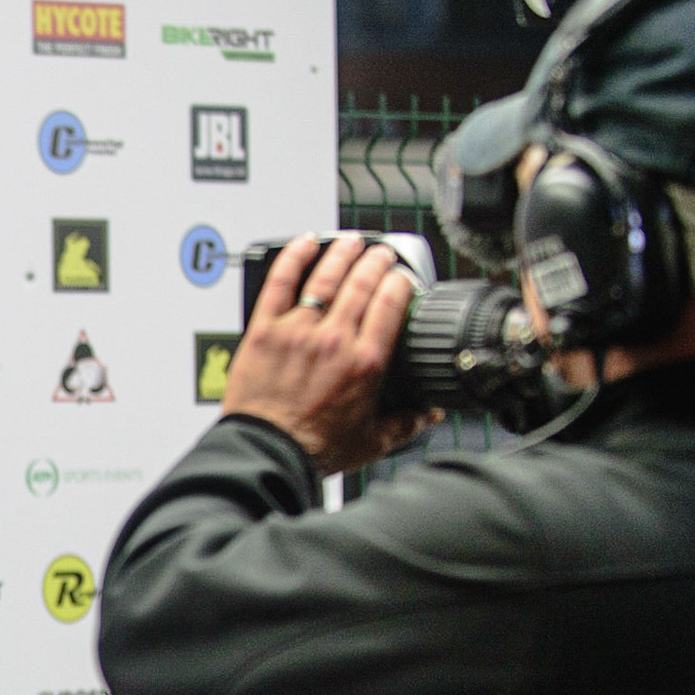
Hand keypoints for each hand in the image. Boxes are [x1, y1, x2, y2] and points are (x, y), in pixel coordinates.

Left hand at [222, 233, 439, 473]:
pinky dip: (293, 257)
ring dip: (342, 253)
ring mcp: (298, 330)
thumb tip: (429, 414)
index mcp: (364, 362)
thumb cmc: (313, 448)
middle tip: (382, 254)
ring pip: (325, 277)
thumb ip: (406, 423)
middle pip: (361, 283)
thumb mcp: (372, 441)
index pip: (391, 304)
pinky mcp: (264, 329)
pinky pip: (280, 282)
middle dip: (376, 261)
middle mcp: (333, 340)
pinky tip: (304, 242)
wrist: (267, 451)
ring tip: (352, 242)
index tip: (403, 278)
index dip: (400, 282)